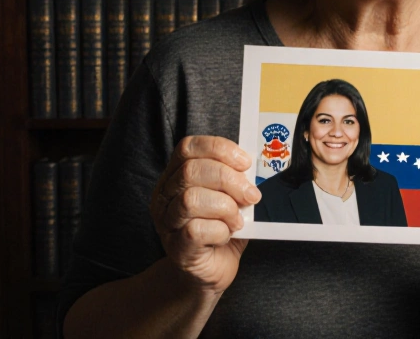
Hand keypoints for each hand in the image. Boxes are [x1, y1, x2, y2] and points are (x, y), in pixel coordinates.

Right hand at [149, 135, 259, 293]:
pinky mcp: (177, 248)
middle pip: (191, 171)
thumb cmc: (220, 230)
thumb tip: (254, 168)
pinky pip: (196, 230)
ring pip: (191, 199)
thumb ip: (236, 180)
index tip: (244, 162)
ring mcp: (167, 223)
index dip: (218, 149)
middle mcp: (164, 197)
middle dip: (228, 179)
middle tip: (250, 195)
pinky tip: (227, 235)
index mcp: (175, 177)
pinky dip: (220, 230)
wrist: (210, 271)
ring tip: (237, 220)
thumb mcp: (230, 198)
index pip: (188, 148)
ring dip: (225, 207)